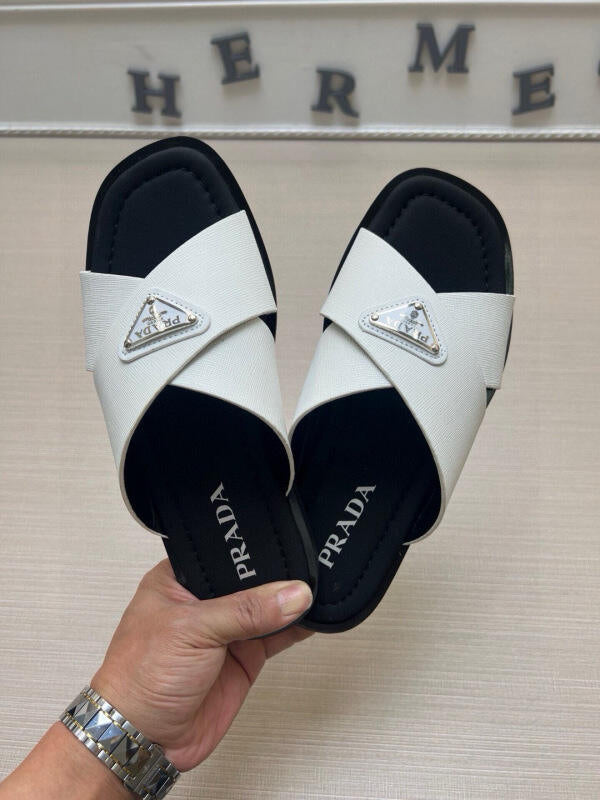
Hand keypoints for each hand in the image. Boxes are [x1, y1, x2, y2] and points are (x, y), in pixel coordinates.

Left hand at [91, 560, 312, 771]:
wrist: (143, 739)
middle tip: (309, 567)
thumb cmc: (141, 677)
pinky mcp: (244, 657)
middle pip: (251, 579)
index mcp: (180, 579)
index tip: (287, 542)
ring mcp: (226, 630)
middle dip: (279, 575)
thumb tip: (292, 594)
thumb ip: (245, 611)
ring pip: (268, 607)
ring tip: (319, 588)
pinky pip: (277, 636)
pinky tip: (316, 616)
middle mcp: (205, 601)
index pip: (225, 554)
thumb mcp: (192, 630)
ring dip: (292, 601)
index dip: (253, 549)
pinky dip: (297, 628)